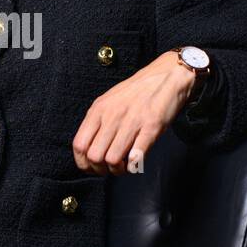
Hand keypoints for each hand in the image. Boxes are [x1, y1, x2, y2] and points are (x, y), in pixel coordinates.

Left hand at [72, 50, 197, 174]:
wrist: (167, 76)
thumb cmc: (137, 92)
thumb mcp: (109, 101)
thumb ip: (98, 122)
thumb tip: (89, 151)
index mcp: (99, 110)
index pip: (79, 145)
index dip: (84, 163)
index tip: (93, 167)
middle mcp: (112, 115)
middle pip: (94, 157)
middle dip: (101, 170)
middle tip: (110, 168)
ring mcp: (132, 121)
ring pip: (113, 160)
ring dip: (118, 170)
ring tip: (125, 166)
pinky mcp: (152, 127)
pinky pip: (136, 155)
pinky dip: (134, 165)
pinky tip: (136, 161)